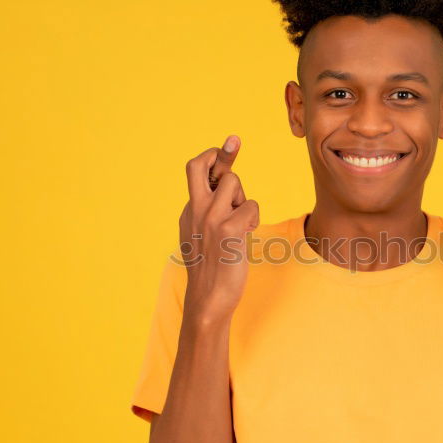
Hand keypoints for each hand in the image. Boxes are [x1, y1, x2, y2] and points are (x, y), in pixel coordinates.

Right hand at [178, 135, 259, 320]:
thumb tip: (225, 189)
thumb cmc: (212, 270)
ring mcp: (209, 218)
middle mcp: (194, 210)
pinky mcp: (227, 229)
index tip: (228, 147)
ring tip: (242, 222)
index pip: (196, 172)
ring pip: (233, 182)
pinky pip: (251, 206)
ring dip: (244, 198)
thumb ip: (209, 213)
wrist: (208, 300)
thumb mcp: (203, 236)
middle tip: (234, 142)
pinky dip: (253, 218)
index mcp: (188, 211)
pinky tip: (246, 235)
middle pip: (200, 164)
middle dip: (222, 153)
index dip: (213, 157)